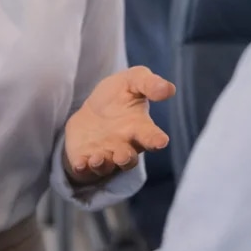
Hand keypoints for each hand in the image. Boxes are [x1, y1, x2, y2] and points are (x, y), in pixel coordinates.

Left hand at [63, 66, 176, 184]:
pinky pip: (86, 169)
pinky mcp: (86, 160)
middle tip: (121, 156)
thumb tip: (169, 89)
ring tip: (97, 158)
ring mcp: (105, 155)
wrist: (92, 109)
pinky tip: (81, 164)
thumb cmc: (119, 95)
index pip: (151, 136)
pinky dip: (83, 168)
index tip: (161, 142)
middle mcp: (124, 146)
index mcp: (139, 128)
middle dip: (125, 158)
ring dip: (102, 164)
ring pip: (106, 166)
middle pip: (128, 158)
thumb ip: (149, 84)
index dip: (156, 139)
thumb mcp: (133, 81)